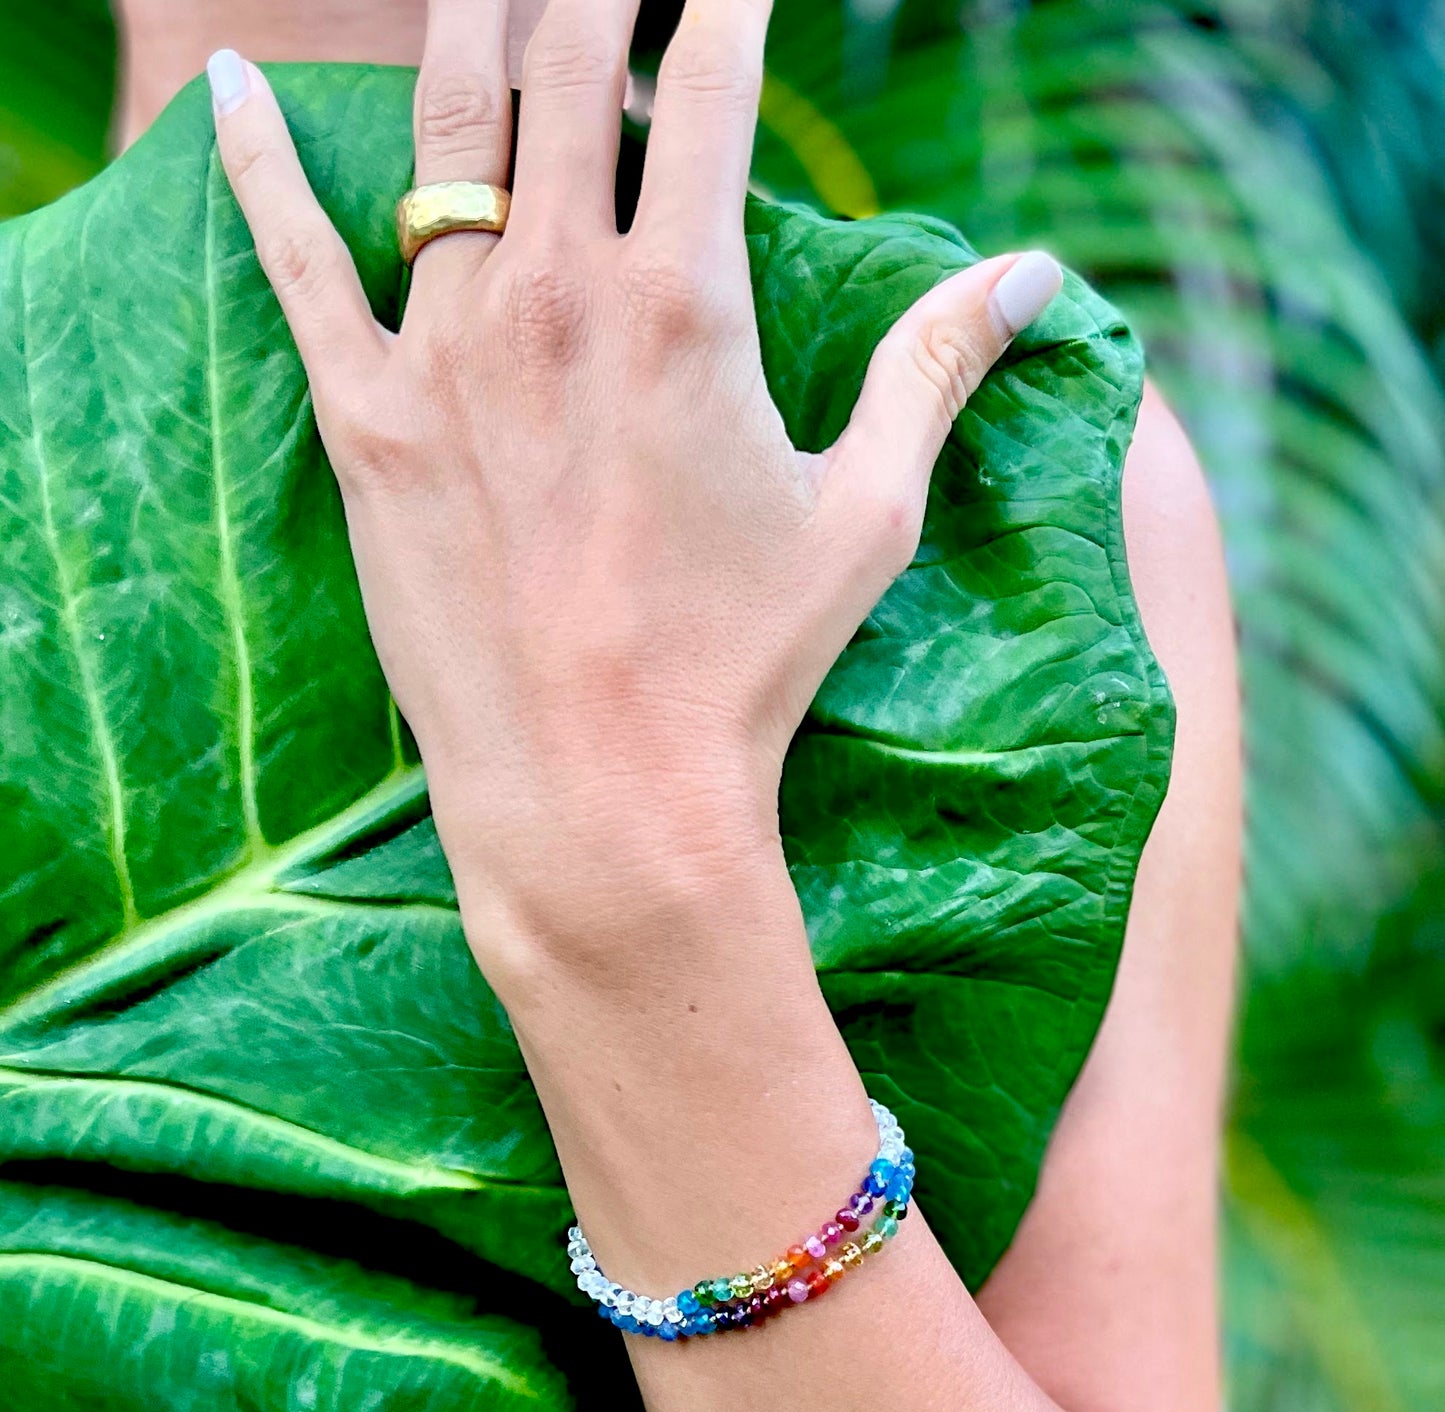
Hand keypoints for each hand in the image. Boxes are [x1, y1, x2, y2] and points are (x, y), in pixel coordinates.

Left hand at [207, 0, 1061, 992]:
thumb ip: (935, 371)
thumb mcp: (862, 518)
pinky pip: (296, 260)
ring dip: (468, 29)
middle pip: (567, 69)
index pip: (707, 83)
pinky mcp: (364, 419)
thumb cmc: (743, 668)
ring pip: (445, 133)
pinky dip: (259, 165)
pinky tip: (233, 88)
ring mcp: (445, 349)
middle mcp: (557, 294)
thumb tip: (1036, 273)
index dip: (725, 2)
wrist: (598, 797)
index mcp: (687, 302)